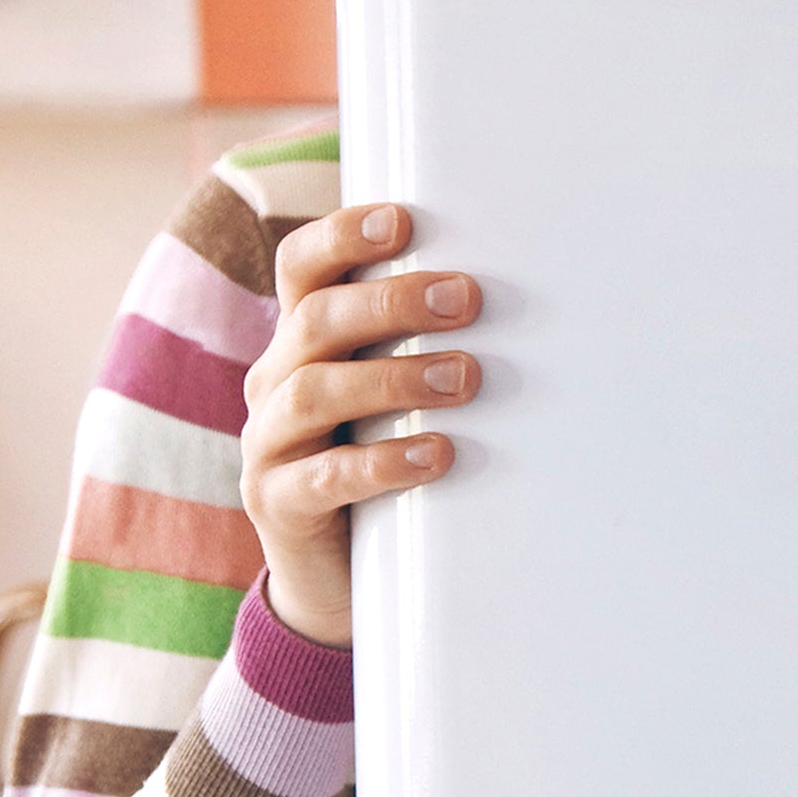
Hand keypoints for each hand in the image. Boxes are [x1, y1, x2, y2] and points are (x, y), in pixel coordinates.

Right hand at [243, 203, 482, 647]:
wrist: (337, 575)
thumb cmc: (382, 458)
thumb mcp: (398, 396)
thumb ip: (431, 346)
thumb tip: (529, 299)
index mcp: (300, 342)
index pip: (301, 269)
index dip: (340, 237)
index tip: (401, 221)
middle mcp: (274, 382)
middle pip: (314, 321)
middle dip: (390, 303)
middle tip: (466, 299)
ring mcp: (268, 445)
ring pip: (313, 393)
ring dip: (394, 378)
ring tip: (465, 377)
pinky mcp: (279, 505)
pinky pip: (324, 477)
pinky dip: (382, 462)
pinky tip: (437, 455)